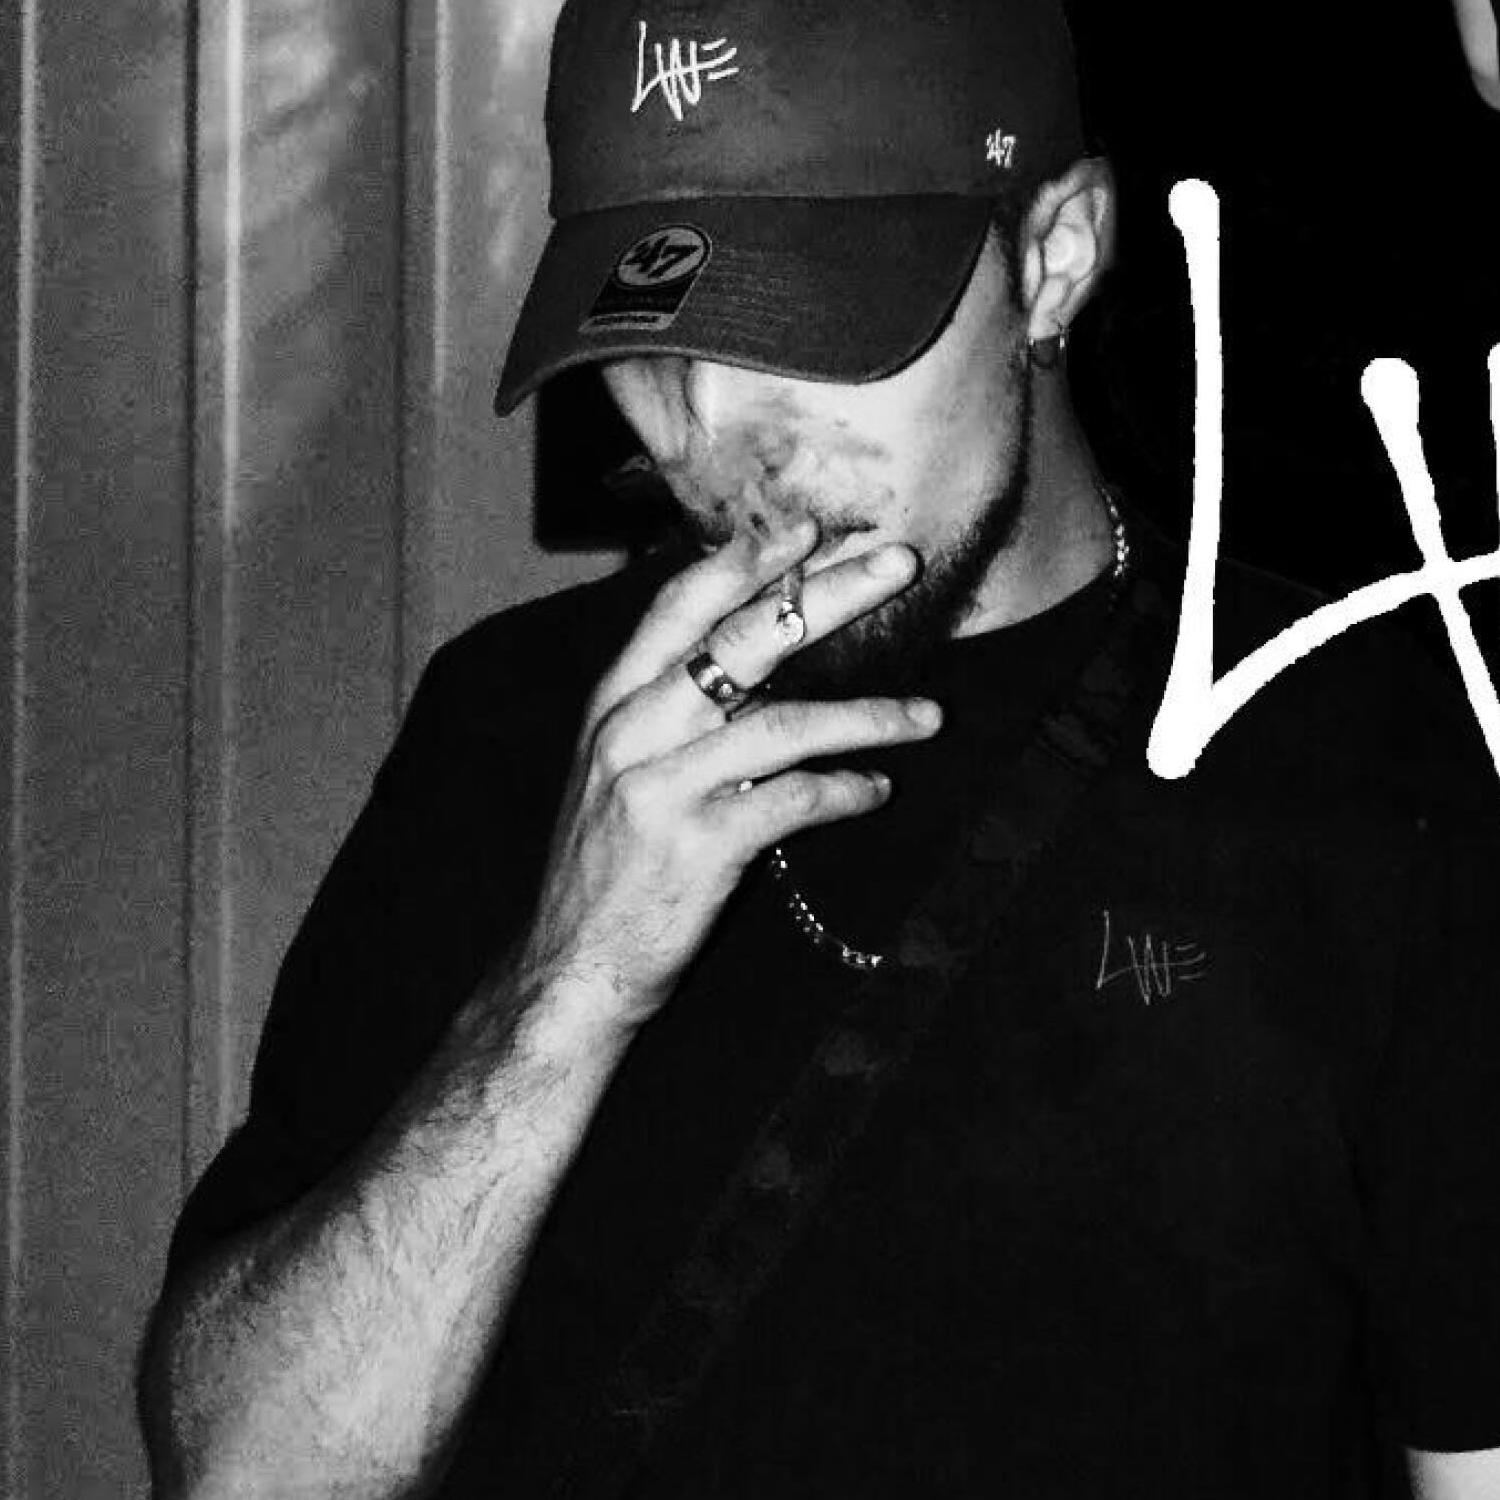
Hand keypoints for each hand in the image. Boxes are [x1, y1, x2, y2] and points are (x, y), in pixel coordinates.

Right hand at [517, 521, 937, 1034]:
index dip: (745, 561)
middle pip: (743, 641)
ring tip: (930, 715)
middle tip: (898, 563)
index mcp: (614, 705)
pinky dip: (845, 790)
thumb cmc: (611, 867)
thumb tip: (758, 646)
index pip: (679, 607)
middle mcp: (632, 733)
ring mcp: (662, 788)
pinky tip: (877, 789)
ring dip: (869, 714)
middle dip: (828, 594)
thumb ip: (675, 710)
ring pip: (784, 723)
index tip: (808, 527)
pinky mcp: (697, 847)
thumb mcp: (621, 770)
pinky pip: (793, 800)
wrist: (569, 971)